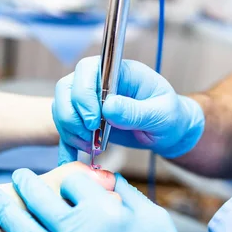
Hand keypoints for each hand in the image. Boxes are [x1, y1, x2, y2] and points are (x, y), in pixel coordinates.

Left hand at [0, 170, 205, 231]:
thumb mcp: (154, 219)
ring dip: (2, 210)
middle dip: (26, 182)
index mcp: (102, 212)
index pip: (72, 181)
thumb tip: (109, 179)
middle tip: (17, 176)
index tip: (70, 183)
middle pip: (40, 198)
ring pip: (21, 230)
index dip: (70, 178)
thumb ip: (128, 195)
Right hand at [53, 56, 204, 164]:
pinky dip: (66, 146)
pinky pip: (66, 130)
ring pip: (61, 109)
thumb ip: (136, 111)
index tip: (94, 120)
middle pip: (66, 89)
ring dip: (70, 131)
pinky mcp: (86, 122)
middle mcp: (98, 82)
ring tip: (92, 147)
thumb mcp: (161, 114)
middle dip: (72, 116)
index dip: (83, 93)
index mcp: (118, 72)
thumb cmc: (169, 116)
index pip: (87, 70)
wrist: (168, 131)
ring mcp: (89, 101)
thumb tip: (109, 108)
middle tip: (91, 137)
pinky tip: (71, 161)